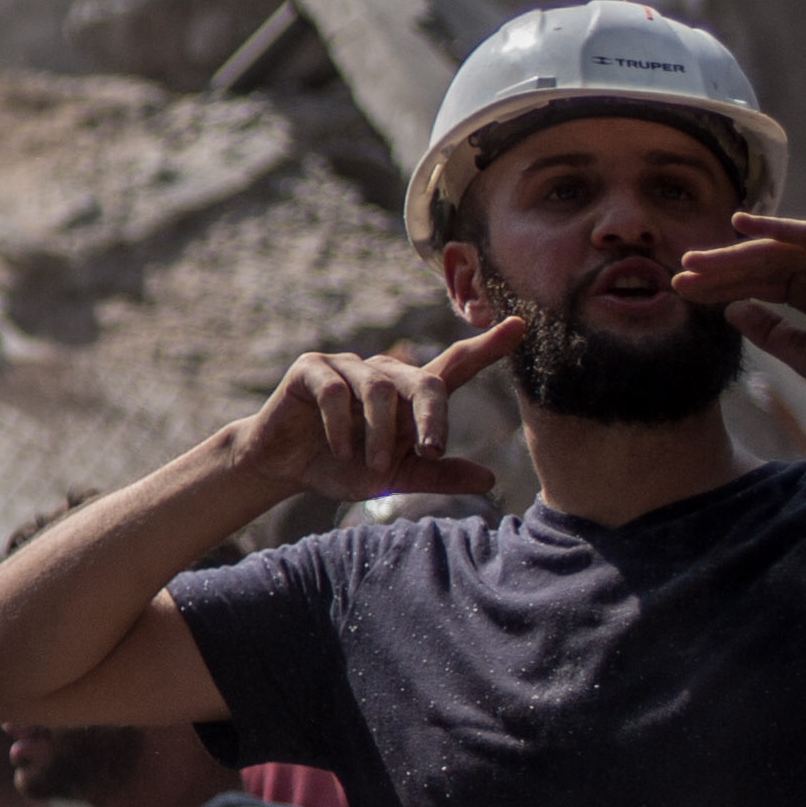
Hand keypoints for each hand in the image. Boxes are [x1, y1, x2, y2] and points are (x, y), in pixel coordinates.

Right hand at [221, 316, 519, 499]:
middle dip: (432, 418)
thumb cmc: (343, 467)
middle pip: (426, 382)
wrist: (284, 469)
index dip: (488, 346)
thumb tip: (490, 480)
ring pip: (380, 391)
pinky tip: (339, 449)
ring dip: (379, 433)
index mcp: (409, 395)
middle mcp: (384, 372)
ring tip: (370, 463)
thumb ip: (437, 475)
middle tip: (431, 451)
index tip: (520, 327)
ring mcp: (347, 365)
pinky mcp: (311, 368)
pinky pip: (335, 392)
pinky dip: (341, 426)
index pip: (455, 365)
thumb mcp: (395, 478)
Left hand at [671, 209, 805, 423]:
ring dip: (740, 252)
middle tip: (681, 270)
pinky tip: (747, 224)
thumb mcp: (805, 355)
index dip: (719, 286)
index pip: (756, 285)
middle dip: (721, 268)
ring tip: (700, 257)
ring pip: (782, 250)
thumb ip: (769, 332)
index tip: (681, 289)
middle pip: (762, 265)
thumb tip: (729, 310)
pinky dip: (783, 228)